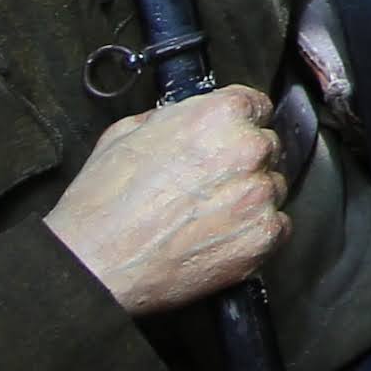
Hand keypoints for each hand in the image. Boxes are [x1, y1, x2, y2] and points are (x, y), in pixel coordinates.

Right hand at [47, 87, 289, 314]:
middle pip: (267, 147)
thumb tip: (190, 119)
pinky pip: (276, 227)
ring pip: (272, 187)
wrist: (95, 263)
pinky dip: (253, 232)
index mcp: (220, 115)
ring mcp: (259, 196)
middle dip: (243, 163)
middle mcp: (248, 150)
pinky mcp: (263, 237)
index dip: (239, 124)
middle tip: (209, 184)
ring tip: (207, 216)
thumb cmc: (104, 202)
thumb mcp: (128, 133)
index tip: (229, 139)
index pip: (256, 106)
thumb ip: (175, 118)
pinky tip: (218, 238)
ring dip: (249, 198)